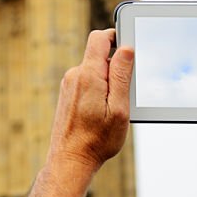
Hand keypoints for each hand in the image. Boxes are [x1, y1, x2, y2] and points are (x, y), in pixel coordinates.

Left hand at [48, 28, 133, 173]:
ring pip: (93, 70)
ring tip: (112, 108)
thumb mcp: (119, 109)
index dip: (115, 36)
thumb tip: (125, 48)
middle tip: (125, 91)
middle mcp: (75, 75)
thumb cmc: (97, 140)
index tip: (129, 47)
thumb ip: (121, 76)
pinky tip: (101, 112)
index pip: (99, 38)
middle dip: (115, 67)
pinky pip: (86, 81)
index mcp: (88, 75)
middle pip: (98, 54)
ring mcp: (69, 84)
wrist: (69, 160)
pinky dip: (97, 90)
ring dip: (106, 81)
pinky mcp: (67, 93)